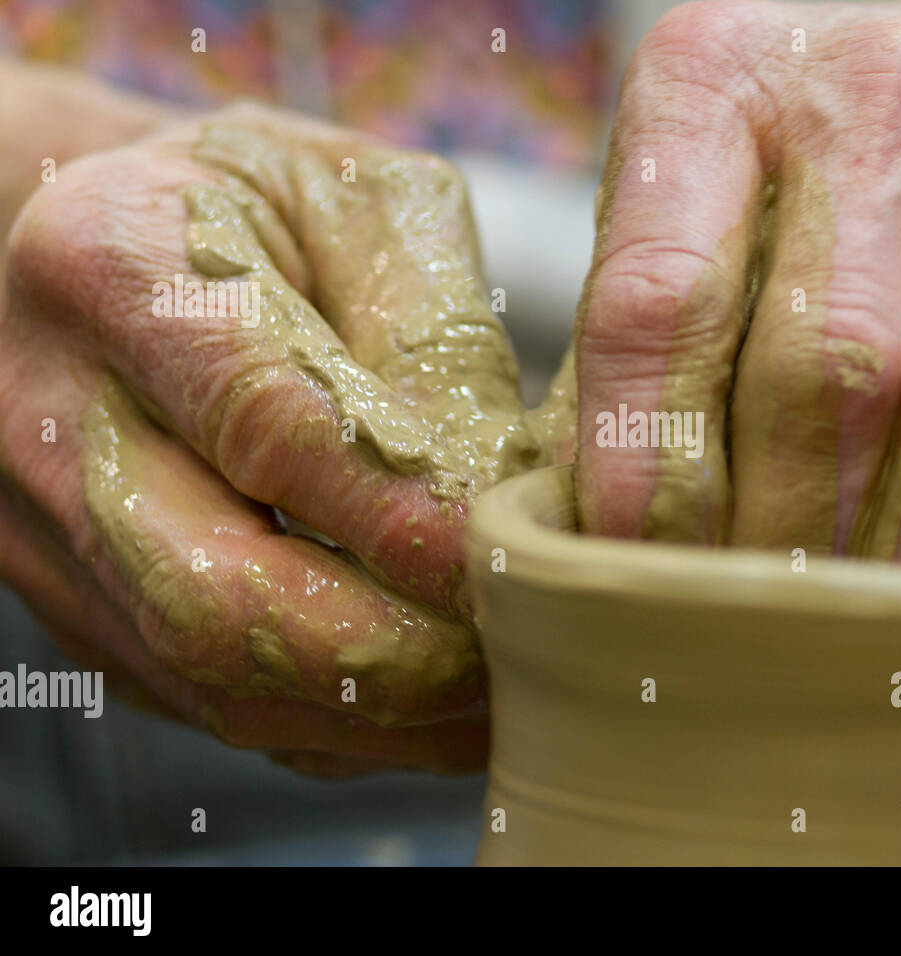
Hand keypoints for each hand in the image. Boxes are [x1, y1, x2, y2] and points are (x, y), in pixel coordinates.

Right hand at [0, 102, 556, 772]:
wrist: (83, 247)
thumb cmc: (242, 210)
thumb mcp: (347, 201)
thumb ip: (430, 328)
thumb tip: (506, 485)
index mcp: (115, 273)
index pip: (267, 428)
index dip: (400, 518)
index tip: (508, 558)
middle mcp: (56, 421)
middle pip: (216, 597)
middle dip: (391, 652)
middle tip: (516, 648)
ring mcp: (52, 535)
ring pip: (216, 680)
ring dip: (378, 712)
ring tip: (499, 694)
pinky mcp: (86, 607)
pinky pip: (213, 705)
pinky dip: (338, 727)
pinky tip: (433, 709)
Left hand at [574, 0, 900, 563]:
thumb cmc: (829, 176)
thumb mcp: (709, 212)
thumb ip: (645, 346)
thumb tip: (581, 532)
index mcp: (718, 79)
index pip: (657, 300)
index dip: (647, 468)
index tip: (645, 577)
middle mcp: (874, 81)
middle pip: (825, 363)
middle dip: (792, 532)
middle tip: (771, 623)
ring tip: (882, 610)